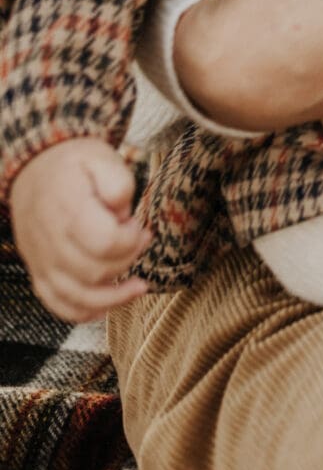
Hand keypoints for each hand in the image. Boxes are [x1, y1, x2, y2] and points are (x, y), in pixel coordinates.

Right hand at [11, 139, 149, 323]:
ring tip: (138, 286)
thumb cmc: (72, 164)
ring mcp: (42, 262)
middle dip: (128, 260)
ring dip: (114, 298)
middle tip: (140, 241)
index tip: (141, 229)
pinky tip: (106, 307)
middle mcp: (52, 242)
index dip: (131, 241)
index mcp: (69, 211)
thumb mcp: (101, 157)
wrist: (33, 169)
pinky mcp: (39, 272)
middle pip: (96, 272)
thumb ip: (119, 183)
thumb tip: (123, 215)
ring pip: (78, 297)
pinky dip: (83, 313)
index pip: (106, 243)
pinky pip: (58, 305)